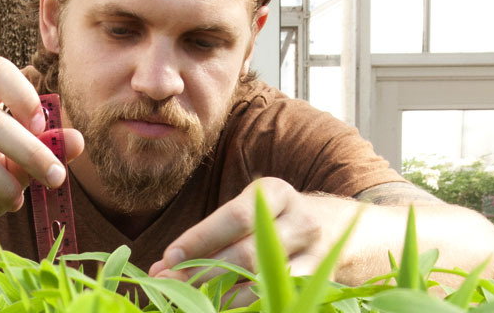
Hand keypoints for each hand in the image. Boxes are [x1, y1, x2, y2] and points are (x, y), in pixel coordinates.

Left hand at [148, 177, 332, 305]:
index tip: (167, 258)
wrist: (332, 228)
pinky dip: (242, 304)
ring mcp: (315, 253)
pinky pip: (273, 296)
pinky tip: (217, 305)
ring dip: (218, 294)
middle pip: (245, 253)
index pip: (233, 218)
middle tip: (168, 282)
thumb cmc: (269, 219)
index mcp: (276, 193)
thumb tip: (161, 267)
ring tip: (188, 297)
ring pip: (260, 280)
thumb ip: (205, 237)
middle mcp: (301, 220)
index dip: (198, 240)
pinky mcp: (318, 281)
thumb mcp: (244, 213)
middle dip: (201, 271)